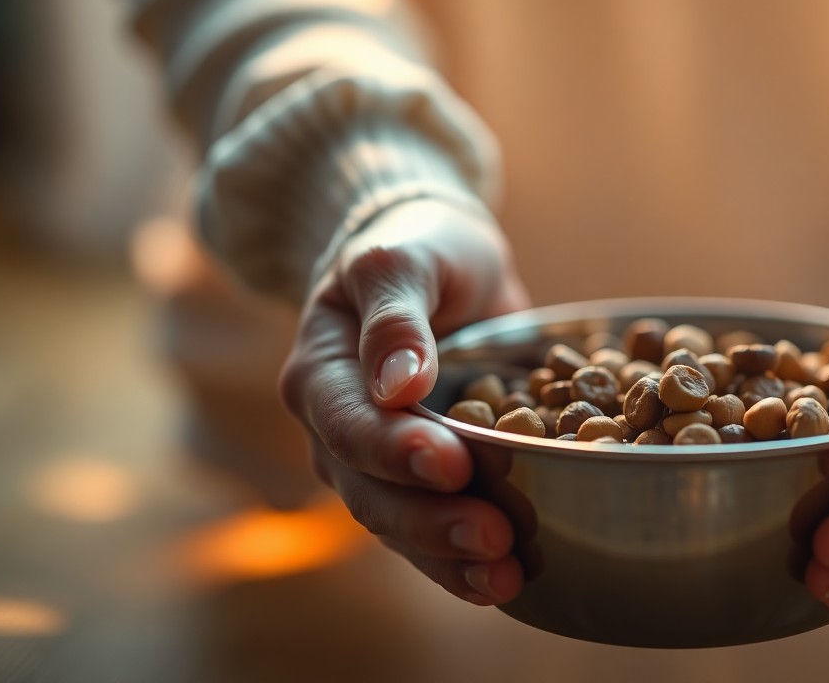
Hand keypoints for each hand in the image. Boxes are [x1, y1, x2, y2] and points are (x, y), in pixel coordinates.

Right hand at [280, 198, 530, 604]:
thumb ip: (395, 315)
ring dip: (451, 559)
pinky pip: (434, 530)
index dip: (397, 451)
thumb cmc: (417, 247)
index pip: (349, 425)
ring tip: (506, 577)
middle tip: (495, 539)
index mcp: (319, 374)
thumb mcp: (404, 258)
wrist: (437, 260)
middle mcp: (337, 431)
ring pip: (401, 527)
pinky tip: (508, 582)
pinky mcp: (423, 480)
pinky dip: (465, 561)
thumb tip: (398, 384)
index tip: (452, 464)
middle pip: (372, 493)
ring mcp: (378, 464)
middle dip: (432, 522)